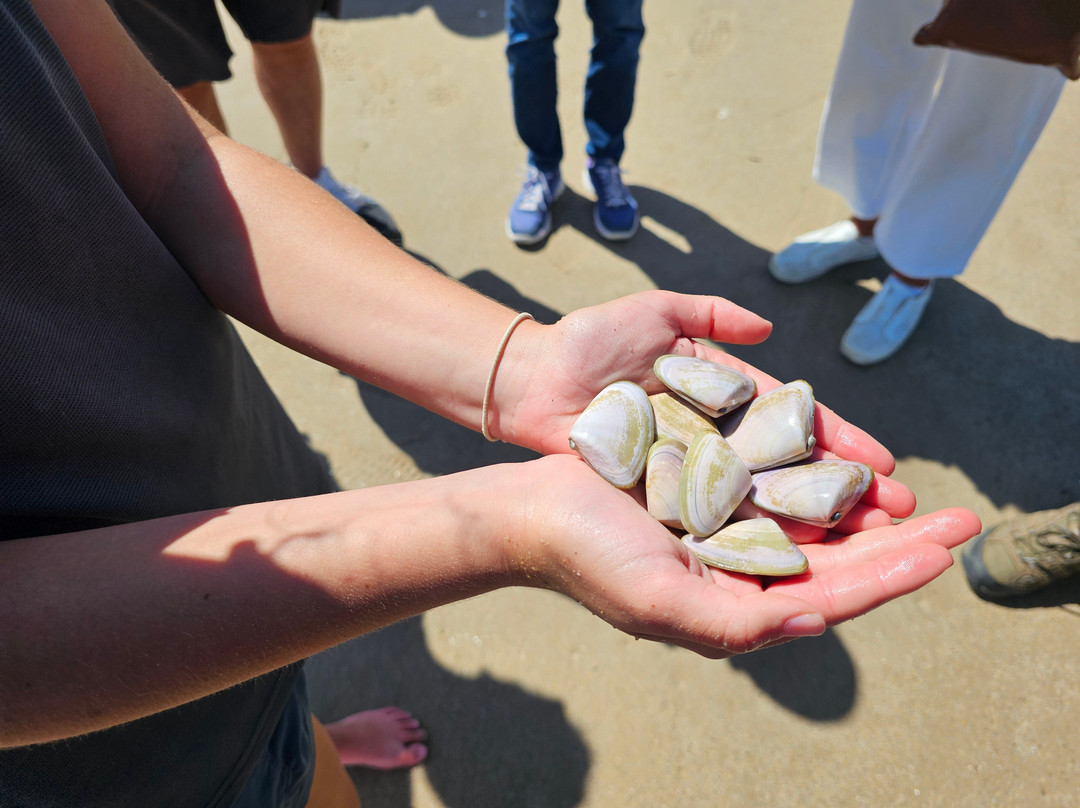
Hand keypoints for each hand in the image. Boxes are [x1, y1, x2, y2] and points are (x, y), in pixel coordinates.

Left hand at [500, 291, 913, 528]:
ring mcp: (691, 474)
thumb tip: (766, 329)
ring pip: (765, 502)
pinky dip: (756, 536)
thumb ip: (707, 315)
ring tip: (867, 546)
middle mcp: (715, 440)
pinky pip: (717, 520)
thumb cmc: (588, 343)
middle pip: (794, 471)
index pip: (797, 423)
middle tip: (899, 518)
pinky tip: (797, 558)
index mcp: (722, 396)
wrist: (530, 381)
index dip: (841, 444)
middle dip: (847, 493)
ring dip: (816, 523)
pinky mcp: (661, 498)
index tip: (885, 464)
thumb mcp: (654, 313)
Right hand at [517, 456, 979, 656]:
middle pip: (838, 559)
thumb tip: (819, 618)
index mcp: (733, 606)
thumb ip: (737, 625)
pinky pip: (775, 486)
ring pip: (813, 523)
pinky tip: (846, 466)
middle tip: (960, 521)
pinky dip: (814, 478)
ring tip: (912, 493)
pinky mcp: (710, 493)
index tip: (946, 550)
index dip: (893, 574)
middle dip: (900, 542)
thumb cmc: (586, 559)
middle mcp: (738, 573)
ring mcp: (726, 533)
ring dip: (864, 509)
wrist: (530, 510)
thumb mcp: (659, 604)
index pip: (832, 595)